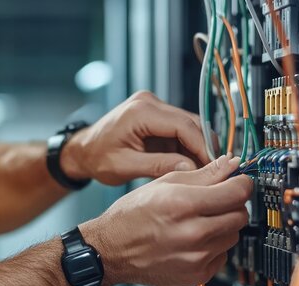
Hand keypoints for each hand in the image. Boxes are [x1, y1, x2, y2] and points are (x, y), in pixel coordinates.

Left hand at [61, 91, 212, 185]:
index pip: (183, 125)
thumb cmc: (97, 158)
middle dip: (204, 146)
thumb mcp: (126, 166)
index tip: (213, 166)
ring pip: (189, 125)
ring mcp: (153, 106)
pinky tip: (192, 164)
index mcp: (141, 111)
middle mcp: (149, 102)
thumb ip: (159, 165)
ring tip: (205, 171)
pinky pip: (180, 130)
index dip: (202, 146)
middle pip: (191, 122)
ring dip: (198, 147)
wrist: (83, 151)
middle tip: (215, 171)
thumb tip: (191, 169)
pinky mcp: (156, 116)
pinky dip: (188, 146)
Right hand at [80, 154, 252, 285]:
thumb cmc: (133, 215)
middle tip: (216, 200)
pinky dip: (215, 246)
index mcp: (184, 204)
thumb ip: (203, 174)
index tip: (238, 181)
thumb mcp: (164, 184)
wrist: (112, 251)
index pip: (237, 191)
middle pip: (240, 214)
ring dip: (224, 225)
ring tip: (200, 220)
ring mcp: (197, 257)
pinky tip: (194, 239)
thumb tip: (231, 165)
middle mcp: (193, 233)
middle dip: (232, 204)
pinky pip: (223, 255)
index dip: (241, 182)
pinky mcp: (198, 274)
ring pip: (234, 235)